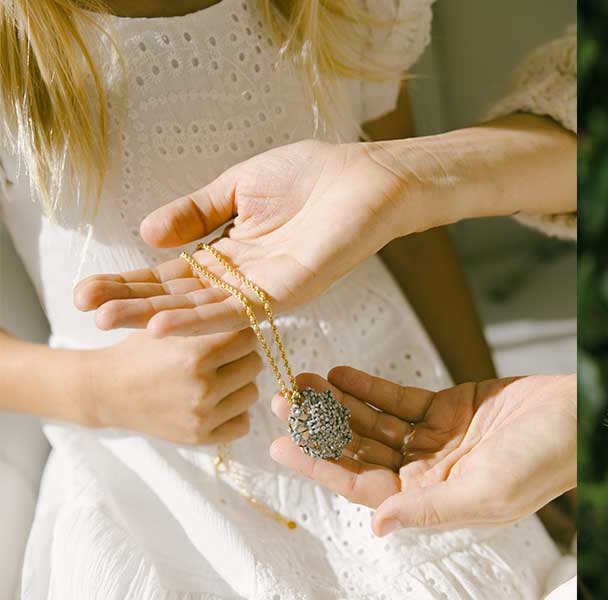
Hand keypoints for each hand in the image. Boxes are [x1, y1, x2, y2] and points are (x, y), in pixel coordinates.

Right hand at [72, 140, 410, 336]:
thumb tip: (146, 234)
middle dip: (132, 304)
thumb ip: (195, 212)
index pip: (173, 275)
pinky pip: (240, 309)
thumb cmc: (313, 175)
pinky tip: (163, 323)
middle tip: (84, 312)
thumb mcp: (238, 188)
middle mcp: (246, 279)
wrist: (368, 174)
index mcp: (233, 255)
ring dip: (155, 316)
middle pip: (180, 297)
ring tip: (110, 321)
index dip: (131, 283)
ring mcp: (267, 289)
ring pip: (203, 309)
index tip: (86, 292)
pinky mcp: (292, 290)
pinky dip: (200, 317)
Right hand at [82, 329, 262, 444]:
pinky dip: (233, 412)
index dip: (237, 333)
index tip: (226, 334)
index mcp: (195, 355)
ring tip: (215, 378)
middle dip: (240, 357)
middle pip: (254, 364)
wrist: (105, 391)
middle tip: (221, 357)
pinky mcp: (201, 437)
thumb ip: (204, 320)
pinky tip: (215, 402)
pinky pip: (242, 422)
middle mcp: (203, 387)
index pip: (248, 337)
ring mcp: (203, 415)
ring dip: (239, 385)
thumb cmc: (138, 353)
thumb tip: (248, 310)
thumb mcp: (164, 327)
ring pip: (252, 393)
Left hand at [270, 368, 575, 535]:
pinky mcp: (450, 408)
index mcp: (432, 500)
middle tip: (283, 404)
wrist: (581, 419)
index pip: (361, 485)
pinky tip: (340, 374)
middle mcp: (427, 473)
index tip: (281, 445)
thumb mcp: (486, 492)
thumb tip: (377, 525)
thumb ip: (428, 508)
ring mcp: (437, 440)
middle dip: (320, 429)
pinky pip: (399, 399)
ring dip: (338, 404)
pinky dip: (369, 386)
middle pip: (360, 451)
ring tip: (303, 383)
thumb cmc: (544, 462)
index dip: (320, 464)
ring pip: (374, 422)